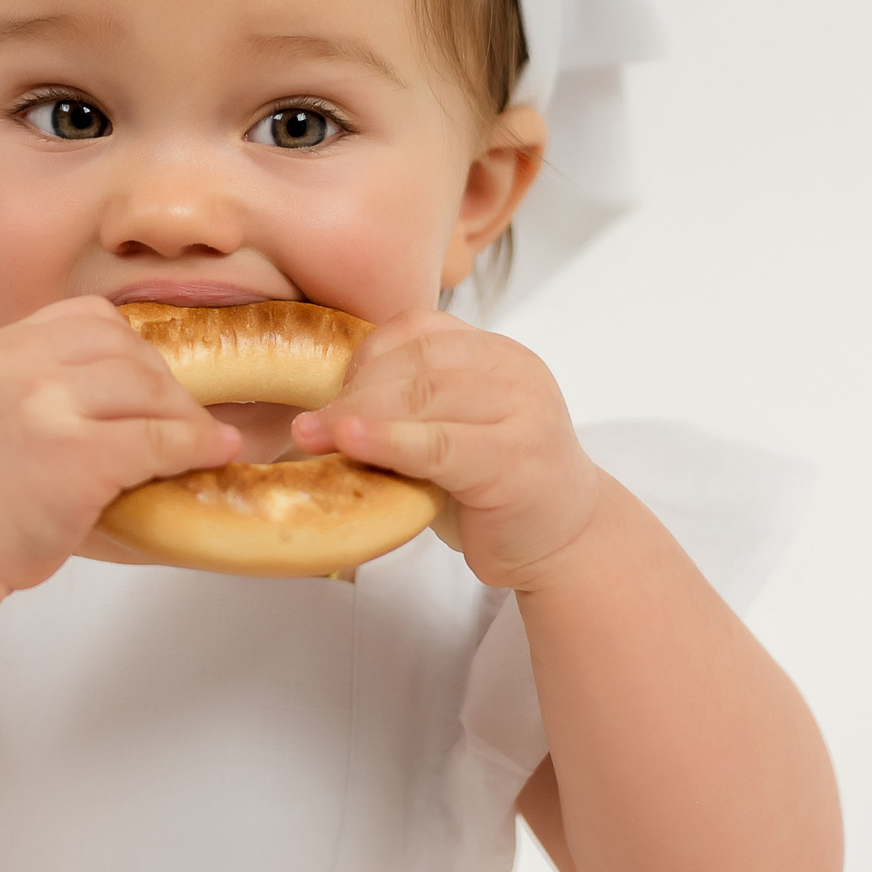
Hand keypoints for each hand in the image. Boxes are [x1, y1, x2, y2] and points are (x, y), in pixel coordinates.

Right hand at [0, 296, 240, 594]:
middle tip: (185, 424)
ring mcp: (47, 406)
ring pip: (151, 391)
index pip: (95, 319)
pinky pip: (157, 439)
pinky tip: (213, 454)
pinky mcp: (74, 455)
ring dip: (186, 418)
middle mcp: (24, 363)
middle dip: (168, 390)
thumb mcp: (3, 403)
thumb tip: (155, 383)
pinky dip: (195, 446)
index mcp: (7, 344)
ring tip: (198, 442)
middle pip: (131, 354)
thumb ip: (58, 379)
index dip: (137, 353)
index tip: (153, 388)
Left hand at [289, 310, 601, 590]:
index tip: (330, 395)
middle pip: (417, 361)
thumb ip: (407, 405)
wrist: (564, 541)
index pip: (419, 330)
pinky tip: (349, 443)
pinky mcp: (516, 460)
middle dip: (353, 392)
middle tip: (307, 426)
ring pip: (424, 396)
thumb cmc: (494, 490)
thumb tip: (321, 404)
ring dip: (358, 415)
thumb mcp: (449, 432)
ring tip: (313, 437)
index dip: (366, 357)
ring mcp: (524, 412)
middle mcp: (515, 371)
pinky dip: (387, 440)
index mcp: (496, 353)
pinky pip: (439, 444)